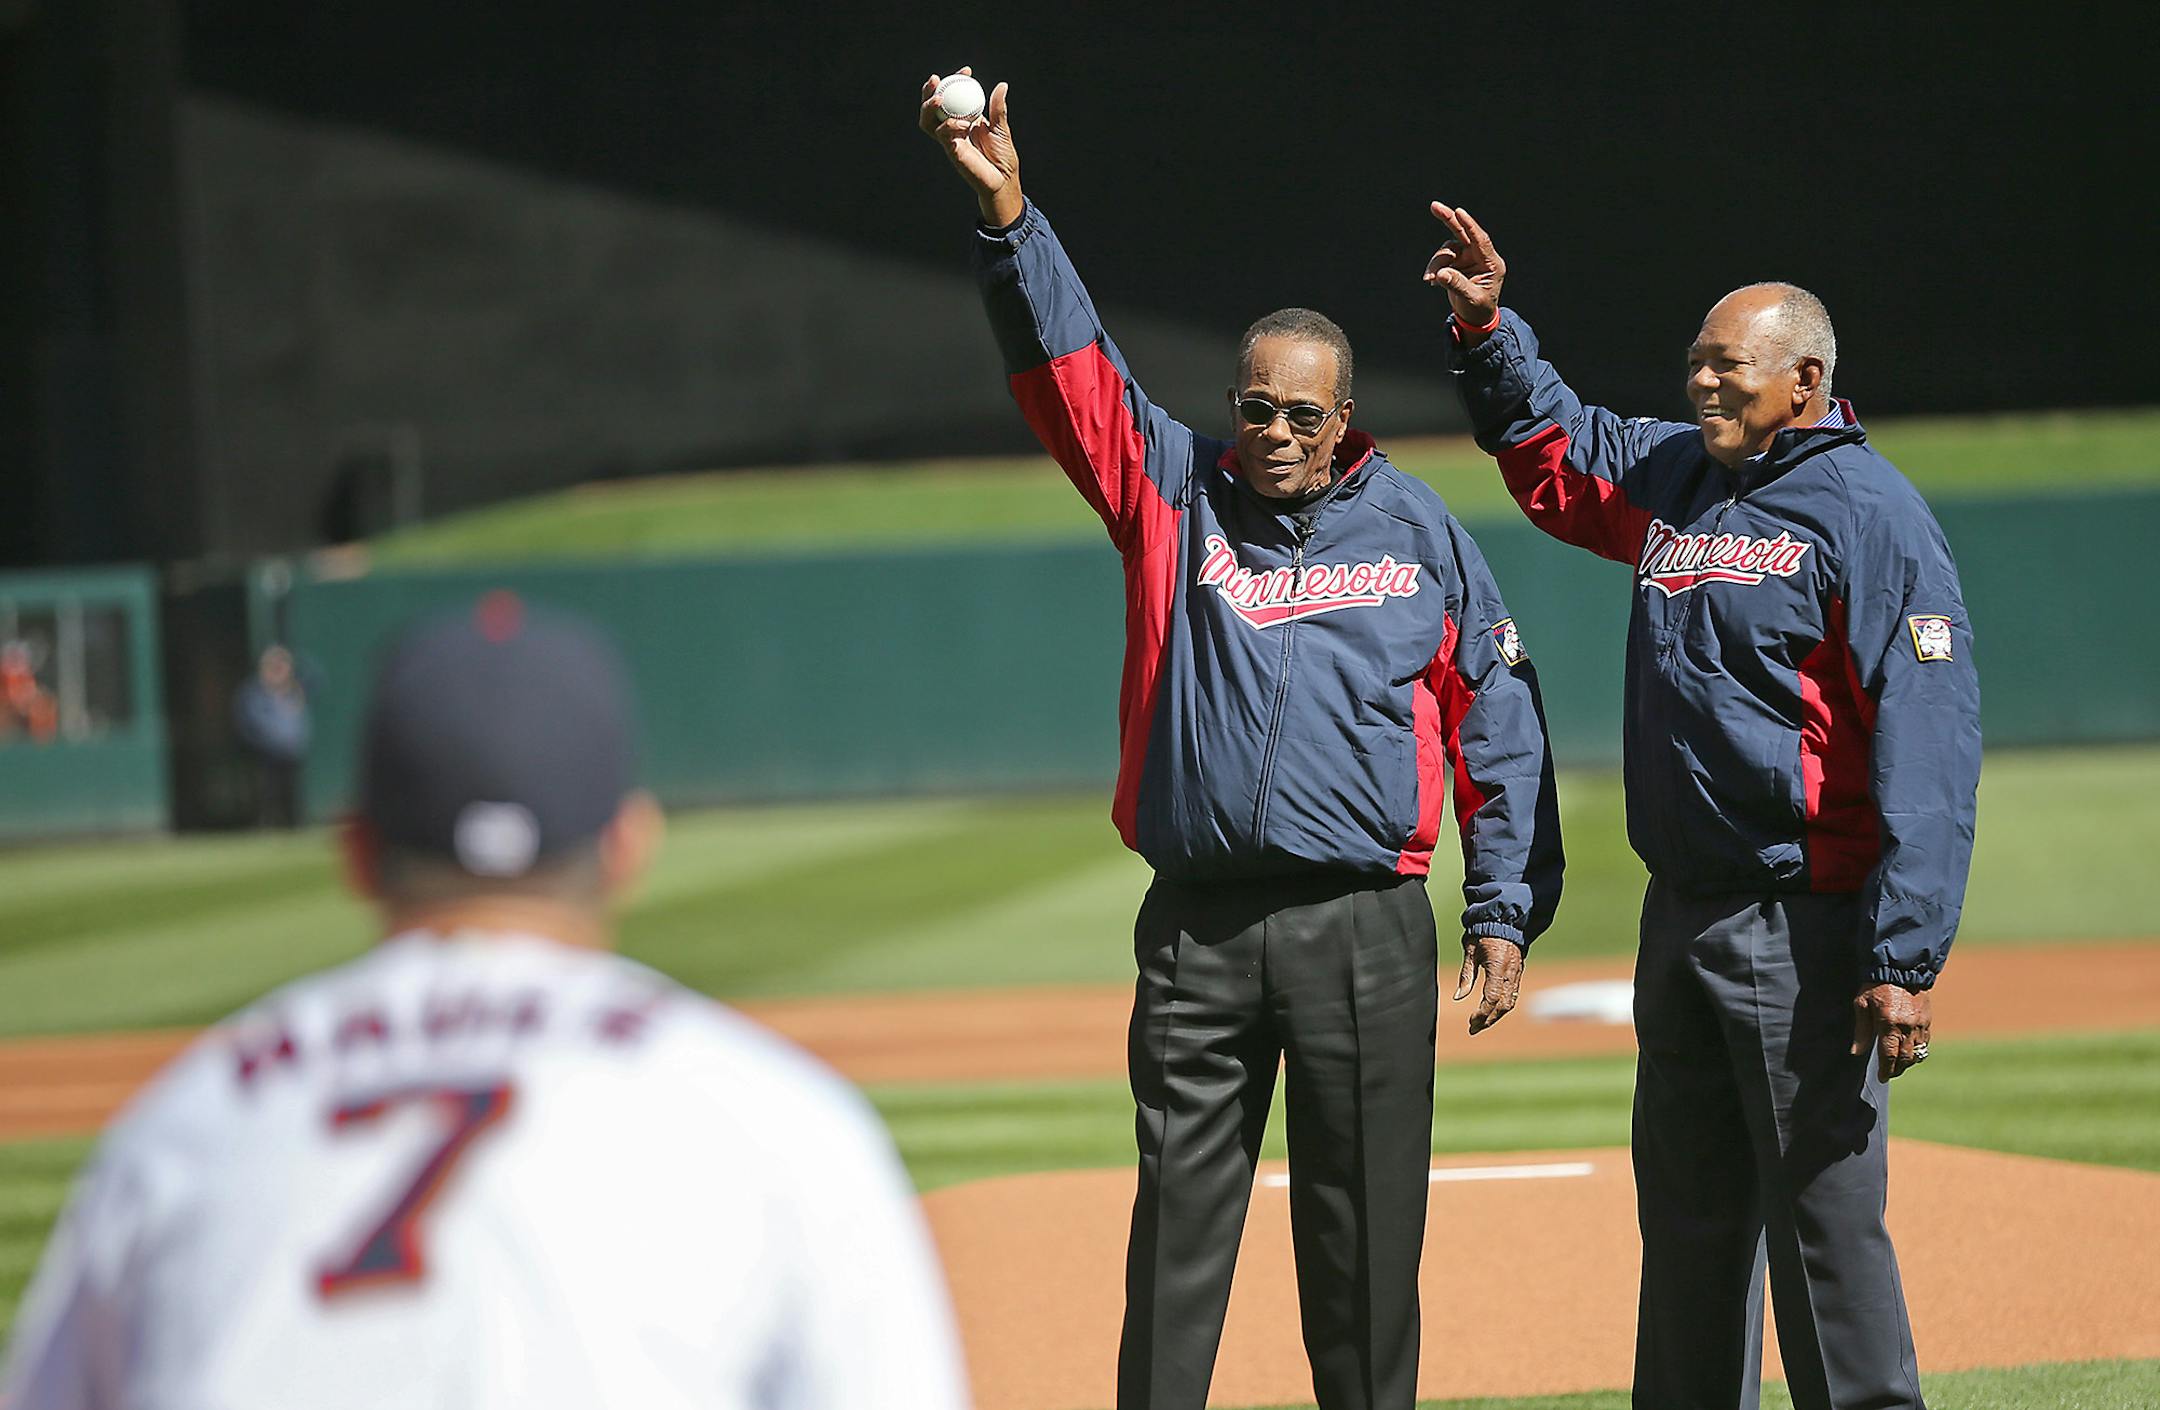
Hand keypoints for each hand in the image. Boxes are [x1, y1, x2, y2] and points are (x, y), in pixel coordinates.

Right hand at [918, 68, 1021, 228]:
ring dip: (929, 107)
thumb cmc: (1002, 155)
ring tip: (938, 97)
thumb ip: (998, 108)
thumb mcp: (1001, 127)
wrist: (1003, 179)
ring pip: (928, 121)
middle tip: (935, 78)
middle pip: (931, 107)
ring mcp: (949, 140)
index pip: (952, 96)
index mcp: (963, 118)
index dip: (955, 81)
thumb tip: (1002, 85)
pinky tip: (961, 123)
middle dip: (929, 91)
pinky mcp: (951, 152)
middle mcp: (952, 128)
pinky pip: (942, 136)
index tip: (966, 70)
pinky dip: (948, 126)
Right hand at [1423, 202, 1506, 336]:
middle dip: (1449, 219)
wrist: (1475, 317)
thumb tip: (1440, 274)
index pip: (1481, 239)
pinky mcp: (1455, 263)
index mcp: (1491, 262)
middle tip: (1434, 206)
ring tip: (1429, 280)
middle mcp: (1479, 256)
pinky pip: (1441, 260)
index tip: (1459, 212)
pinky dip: (1434, 269)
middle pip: (1463, 232)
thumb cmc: (1479, 309)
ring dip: (1436, 263)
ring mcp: (1466, 258)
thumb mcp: (1471, 298)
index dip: (1470, 225)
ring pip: (1446, 250)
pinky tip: (1432, 282)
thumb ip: (1457, 285)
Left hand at [1454, 936, 1523, 1034]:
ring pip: (1510, 1002)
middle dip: (1489, 1020)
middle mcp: (1510, 973)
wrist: (1504, 919)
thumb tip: (1459, 997)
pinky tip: (1492, 1010)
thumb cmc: (1483, 932)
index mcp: (1497, 968)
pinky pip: (1513, 994)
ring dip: (1496, 1015)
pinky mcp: (1518, 972)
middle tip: (1474, 1028)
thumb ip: (1466, 976)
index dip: (1482, 1014)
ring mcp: (1517, 973)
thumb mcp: (1470, 952)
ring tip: (1482, 1023)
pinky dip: (1503, 1005)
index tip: (1471, 1022)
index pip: (1491, 999)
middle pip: (1503, 1005)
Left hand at [1851, 982, 1933, 1080]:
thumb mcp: (1861, 1004)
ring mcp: (1920, 1024)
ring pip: (1918, 1052)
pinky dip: (1918, 1050)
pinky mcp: (1927, 1019)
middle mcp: (1907, 1026)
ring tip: (1899, 1065)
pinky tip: (1910, 1051)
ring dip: (1909, 1061)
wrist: (1900, 968)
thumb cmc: (1875, 985)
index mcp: (1889, 1023)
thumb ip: (1861, 1030)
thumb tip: (1856, 1053)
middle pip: (1906, 1057)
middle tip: (1889, 1074)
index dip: (1886, 1069)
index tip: (1882, 1078)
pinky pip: (1925, 1041)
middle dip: (1897, 1069)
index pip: (1889, 1055)